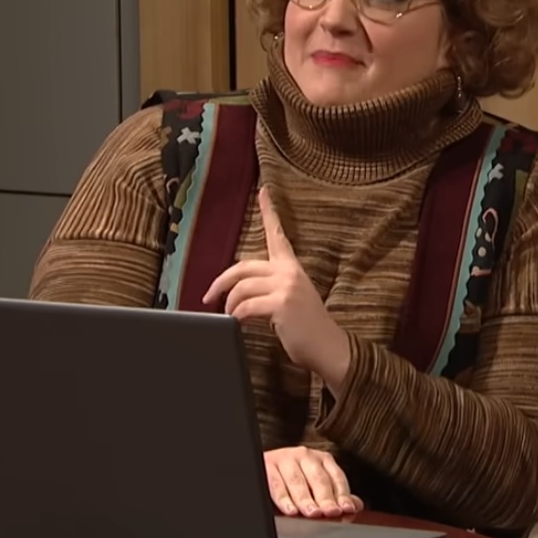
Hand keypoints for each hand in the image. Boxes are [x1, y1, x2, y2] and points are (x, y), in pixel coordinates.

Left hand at [203, 186, 350, 379]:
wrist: (328, 346)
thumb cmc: (307, 327)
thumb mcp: (292, 298)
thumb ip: (271, 287)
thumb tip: (240, 292)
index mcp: (292, 268)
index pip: (278, 234)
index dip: (269, 211)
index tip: (263, 191)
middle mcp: (289, 272)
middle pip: (243, 266)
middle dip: (221, 281)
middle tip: (209, 296)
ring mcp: (286, 286)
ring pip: (241, 287)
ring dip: (229, 304)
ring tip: (229, 316)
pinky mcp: (281, 303)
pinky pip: (246, 305)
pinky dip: (237, 315)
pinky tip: (238, 323)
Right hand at [264, 446, 363, 517]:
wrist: (265, 463)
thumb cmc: (294, 474)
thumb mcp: (315, 481)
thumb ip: (335, 493)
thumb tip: (356, 505)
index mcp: (322, 459)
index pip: (336, 477)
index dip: (342, 494)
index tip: (347, 508)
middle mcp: (305, 456)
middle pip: (318, 479)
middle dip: (325, 498)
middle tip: (331, 512)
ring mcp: (286, 459)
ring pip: (298, 482)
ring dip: (306, 500)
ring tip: (313, 513)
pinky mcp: (268, 465)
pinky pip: (277, 484)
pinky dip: (284, 500)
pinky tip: (291, 511)